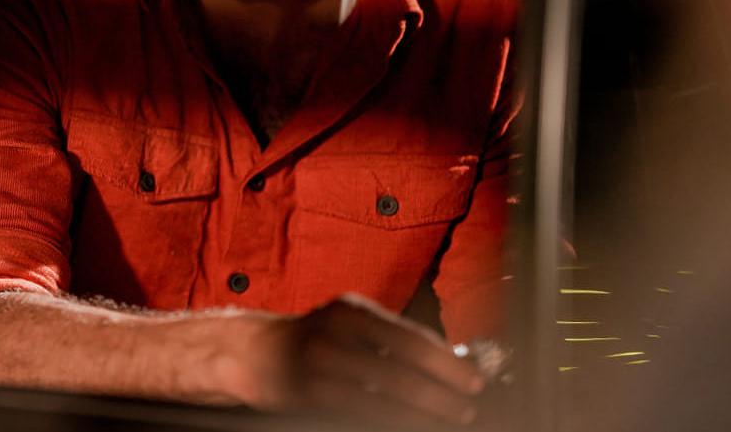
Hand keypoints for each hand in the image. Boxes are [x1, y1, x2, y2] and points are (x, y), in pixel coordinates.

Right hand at [230, 293, 484, 426]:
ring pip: (384, 395)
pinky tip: (412, 424)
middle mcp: (335, 333)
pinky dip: (392, 420)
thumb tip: (451, 362)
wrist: (257, 354)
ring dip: (423, 411)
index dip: (446, 362)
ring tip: (449, 419)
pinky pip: (361, 411)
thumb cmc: (317, 341)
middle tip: (468, 407)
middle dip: (441, 391)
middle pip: (400, 367)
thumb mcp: (351, 325)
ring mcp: (320, 365)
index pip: (409, 337)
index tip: (474, 379)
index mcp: (352, 310)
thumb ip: (392, 339)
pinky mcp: (310, 394)